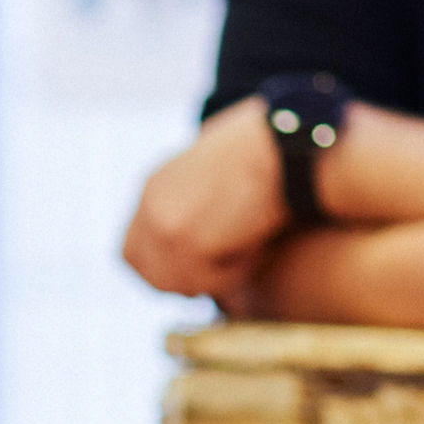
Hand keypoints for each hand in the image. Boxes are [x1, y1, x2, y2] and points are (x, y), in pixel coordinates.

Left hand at [122, 98, 288, 302]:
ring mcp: (167, 227)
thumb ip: (191, 197)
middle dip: (187, 281)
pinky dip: (237, 273)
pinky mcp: (192, 243)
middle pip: (152, 276)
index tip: (201, 267)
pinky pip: (211, 283)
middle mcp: (152, 207)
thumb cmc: (267, 149)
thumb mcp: (213, 167)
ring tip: (249, 249)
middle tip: (227, 269)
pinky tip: (258, 246)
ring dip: (217, 277)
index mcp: (154, 187)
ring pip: (182, 284)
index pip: (133, 253)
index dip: (165, 268)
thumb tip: (199, 234)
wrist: (289, 139)